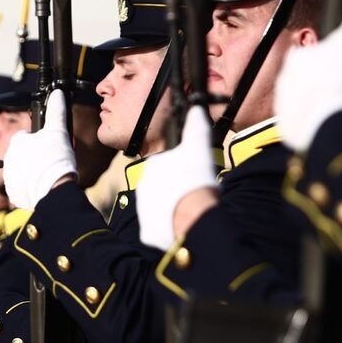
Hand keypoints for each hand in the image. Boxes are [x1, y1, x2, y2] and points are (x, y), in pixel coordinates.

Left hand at [3, 90, 77, 210]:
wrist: (54, 190)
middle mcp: (9, 158)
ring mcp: (9, 177)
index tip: (48, 146)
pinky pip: (21, 188)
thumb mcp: (59, 131)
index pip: (25, 136)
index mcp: (17, 141)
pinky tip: (42, 186)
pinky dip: (29, 187)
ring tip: (47, 174)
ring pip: (21, 171)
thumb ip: (56, 111)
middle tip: (49, 160)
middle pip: (22, 155)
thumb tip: (56, 94)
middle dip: (34, 157)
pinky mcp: (13, 193)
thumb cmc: (56, 160)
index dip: (38, 140)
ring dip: (31, 172)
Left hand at [137, 107, 217, 250]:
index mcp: (152, 167)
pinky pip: (159, 230)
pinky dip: (169, 229)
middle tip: (194, 193)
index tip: (193, 175)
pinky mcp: (148, 233)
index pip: (166, 167)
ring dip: (173, 210)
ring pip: (160, 210)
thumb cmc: (195, 179)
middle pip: (162, 189)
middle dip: (176, 191)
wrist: (192, 214)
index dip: (181, 171)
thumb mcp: (198, 146)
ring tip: (191, 209)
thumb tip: (195, 109)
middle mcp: (143, 189)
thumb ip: (196, 127)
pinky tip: (183, 225)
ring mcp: (143, 212)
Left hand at [275, 0, 341, 150]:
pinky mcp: (288, 129)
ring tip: (341, 106)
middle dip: (323, 81)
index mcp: (298, 59)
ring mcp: (284, 107)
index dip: (330, 58)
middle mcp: (284, 81)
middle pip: (307, 78)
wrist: (332, 125)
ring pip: (303, 100)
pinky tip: (333, 121)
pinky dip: (316, 122)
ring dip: (319, 102)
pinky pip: (303, 123)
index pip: (312, 53)